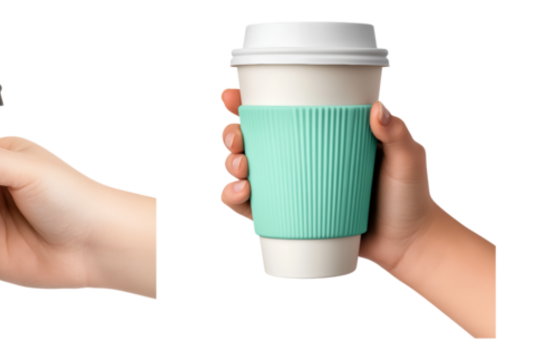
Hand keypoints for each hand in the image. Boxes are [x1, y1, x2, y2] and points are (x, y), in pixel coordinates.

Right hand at [219, 86, 438, 271]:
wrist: (409, 244)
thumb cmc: (409, 196)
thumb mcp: (407, 158)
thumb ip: (397, 134)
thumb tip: (378, 110)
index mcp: (317, 136)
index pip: (275, 113)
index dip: (244, 103)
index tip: (231, 96)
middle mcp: (297, 160)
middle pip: (248, 139)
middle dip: (230, 134)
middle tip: (237, 139)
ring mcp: (289, 190)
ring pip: (242, 171)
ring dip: (229, 165)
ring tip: (242, 169)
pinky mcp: (287, 219)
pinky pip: (250, 208)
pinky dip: (233, 199)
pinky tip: (241, 192)